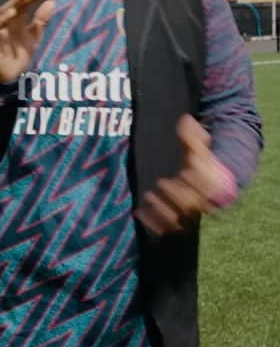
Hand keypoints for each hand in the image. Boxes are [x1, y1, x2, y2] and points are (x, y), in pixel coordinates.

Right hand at [0, 0, 54, 83]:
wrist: (11, 76)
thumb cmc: (20, 55)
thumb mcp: (35, 38)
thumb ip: (41, 21)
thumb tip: (52, 2)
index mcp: (18, 20)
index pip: (25, 4)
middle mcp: (7, 22)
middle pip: (14, 5)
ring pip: (2, 12)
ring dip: (13, 3)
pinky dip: (1, 19)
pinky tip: (12, 13)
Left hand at [136, 114, 227, 234]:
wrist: (208, 186)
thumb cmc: (200, 164)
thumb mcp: (197, 149)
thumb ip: (191, 136)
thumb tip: (185, 119)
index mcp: (209, 185)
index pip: (206, 187)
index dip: (197, 182)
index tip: (184, 172)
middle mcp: (200, 202)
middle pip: (191, 205)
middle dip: (176, 196)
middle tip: (160, 183)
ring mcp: (188, 213)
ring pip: (179, 220)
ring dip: (162, 211)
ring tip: (147, 197)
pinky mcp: (176, 221)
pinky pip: (166, 228)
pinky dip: (152, 223)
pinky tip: (138, 212)